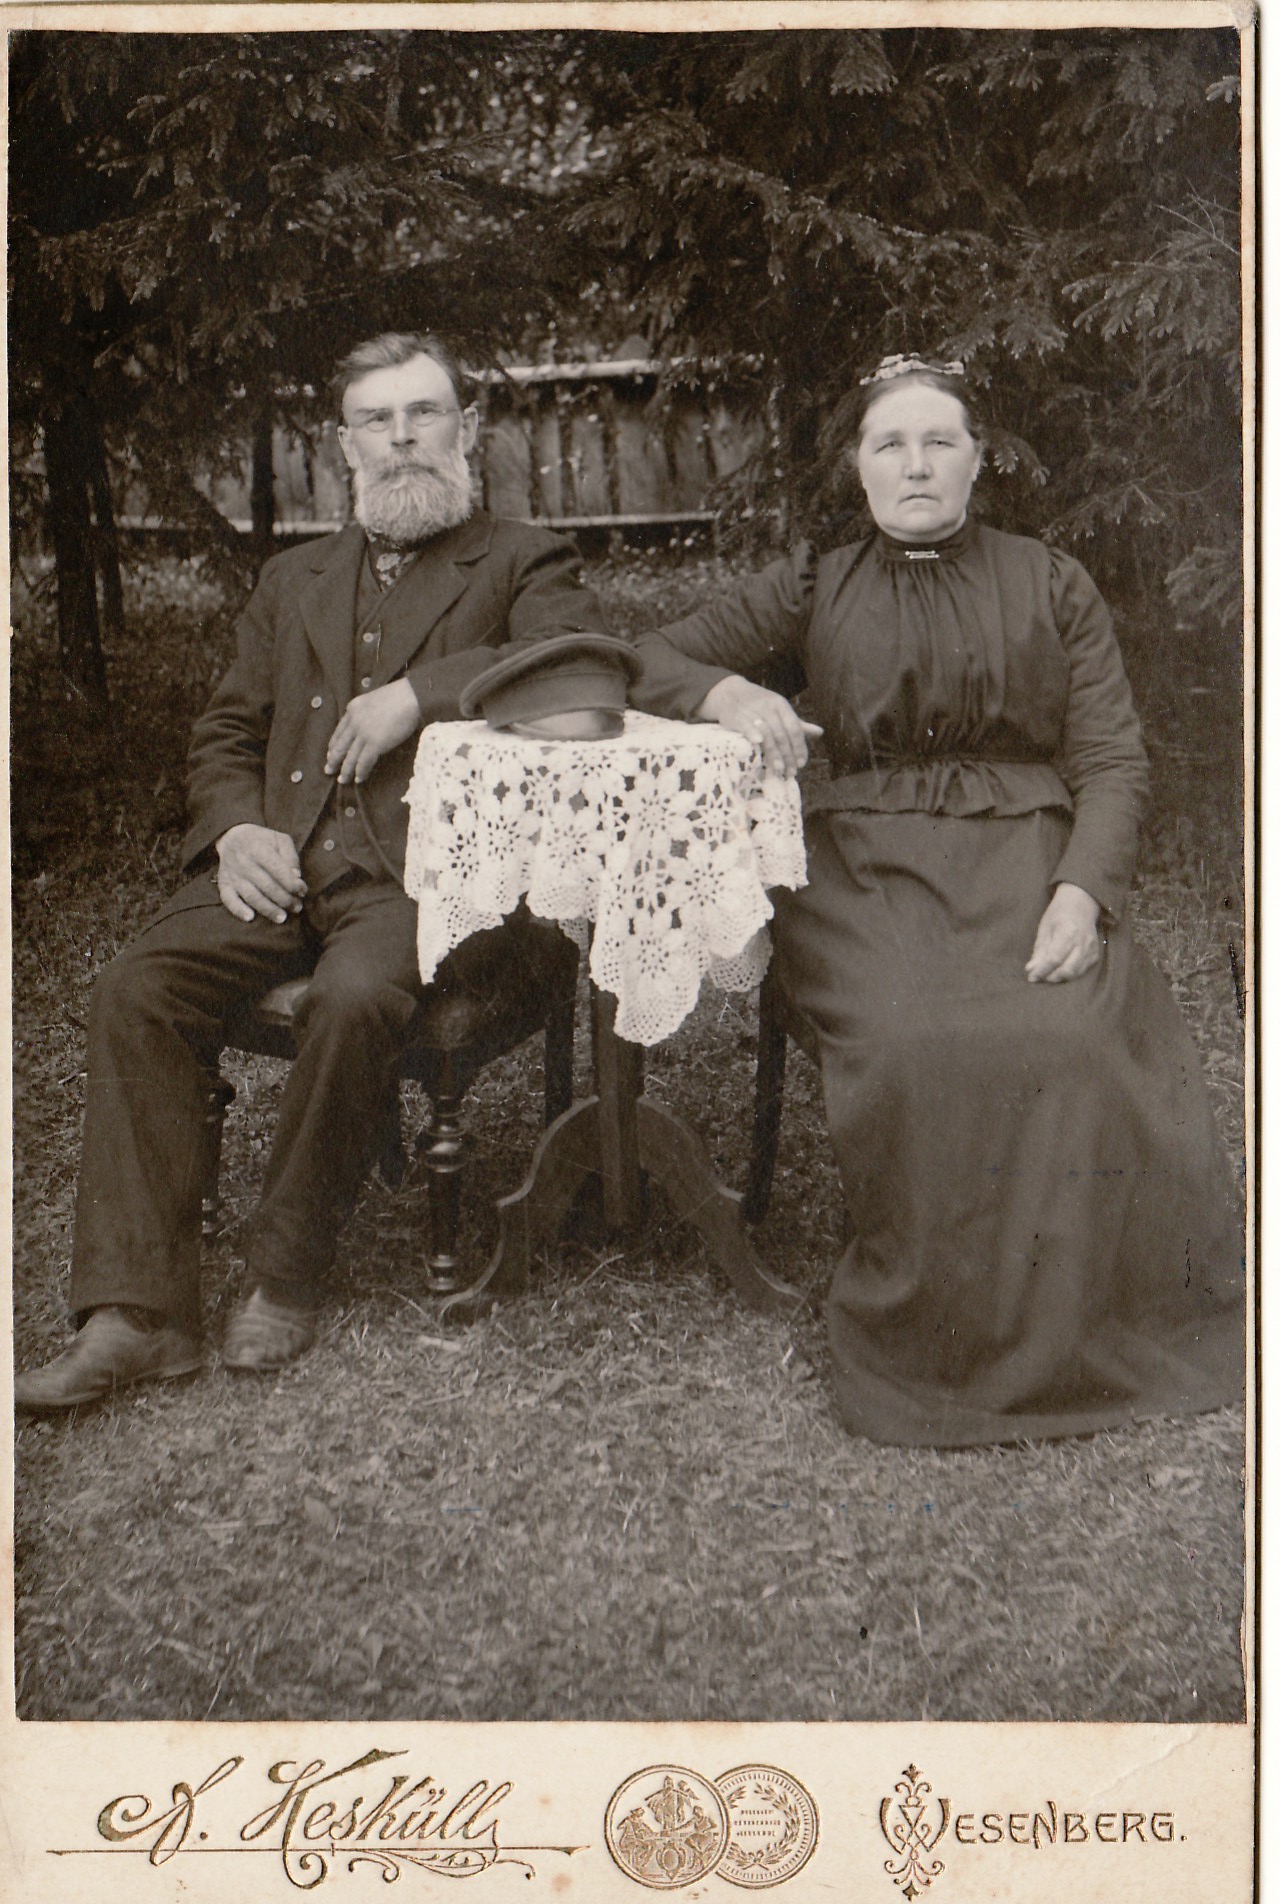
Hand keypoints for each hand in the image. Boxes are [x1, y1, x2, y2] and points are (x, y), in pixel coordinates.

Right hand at [216, 825, 305, 923]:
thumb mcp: (280, 839)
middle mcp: (244, 863)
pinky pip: (228, 899)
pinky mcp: (225, 884)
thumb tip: (296, 876)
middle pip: (267, 886)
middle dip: (285, 900)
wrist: (232, 837)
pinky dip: (238, 910)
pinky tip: (250, 918)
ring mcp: (233, 875)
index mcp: (258, 849)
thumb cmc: (261, 840)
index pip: (277, 870)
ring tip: (282, 918)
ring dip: (268, 909)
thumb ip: (291, 856)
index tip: (302, 891)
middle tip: (297, 907)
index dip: (292, 884)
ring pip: (251, 896)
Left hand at [325, 680, 420, 784]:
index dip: (333, 745)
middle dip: (333, 760)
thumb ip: (366, 712)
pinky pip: (363, 762)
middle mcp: (354, 722)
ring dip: (345, 771)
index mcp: (352, 709)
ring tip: (342, 780)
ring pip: (349, 757)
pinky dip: (360, 772)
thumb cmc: (400, 697)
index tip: (330, 754)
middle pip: (339, 746)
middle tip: (328, 770)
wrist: (411, 696)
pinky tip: (359, 779)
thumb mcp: (374, 700)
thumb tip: (368, 725)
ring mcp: (363, 734)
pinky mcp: (375, 743)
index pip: (338, 732)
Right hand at [695, 675, 822, 776]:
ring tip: (779, 769)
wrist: (730, 693)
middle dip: (787, 755)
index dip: (799, 746)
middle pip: (781, 734)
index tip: (801, 763)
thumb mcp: (779, 710)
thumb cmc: (759, 705)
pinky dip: (752, 733)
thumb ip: (797, 724)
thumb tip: (820, 732)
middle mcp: (768, 706)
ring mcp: (752, 710)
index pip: (794, 728)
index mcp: (781, 705)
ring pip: (766, 733)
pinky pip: (746, 725)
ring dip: (773, 752)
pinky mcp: (737, 716)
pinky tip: (758, 743)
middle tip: (791, 772)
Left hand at [1025, 882, 1102, 983]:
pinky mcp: (1095, 954)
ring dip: (1060, 977)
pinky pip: (1082, 970)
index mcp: (1067, 932)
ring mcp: (1091, 948)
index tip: (1031, 977)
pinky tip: (1060, 969)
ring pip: (1075, 973)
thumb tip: (1031, 970)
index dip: (1042, 971)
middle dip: (1051, 977)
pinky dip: (1070, 974)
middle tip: (1039, 976)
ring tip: (1048, 974)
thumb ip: (1039, 951)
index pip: (1054, 959)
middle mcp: (1082, 942)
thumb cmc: (1059, 914)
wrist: (1080, 904)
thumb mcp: (1044, 928)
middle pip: (1067, 969)